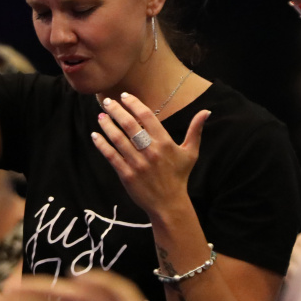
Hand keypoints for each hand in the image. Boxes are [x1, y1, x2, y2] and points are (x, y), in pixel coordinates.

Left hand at [92, 94, 208, 217]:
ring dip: (107, 125)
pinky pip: (111, 156)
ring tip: (100, 115)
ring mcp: (137, 163)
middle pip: (129, 124)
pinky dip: (102, 144)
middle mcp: (150, 151)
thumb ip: (196, 131)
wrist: (169, 204)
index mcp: (165, 143)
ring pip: (118, 139)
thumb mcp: (191, 153)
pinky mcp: (126, 175)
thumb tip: (206, 112)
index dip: (134, 104)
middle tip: (106, 101)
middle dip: (116, 110)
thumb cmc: (179, 177)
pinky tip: (95, 135)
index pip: (147, 116)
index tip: (125, 96)